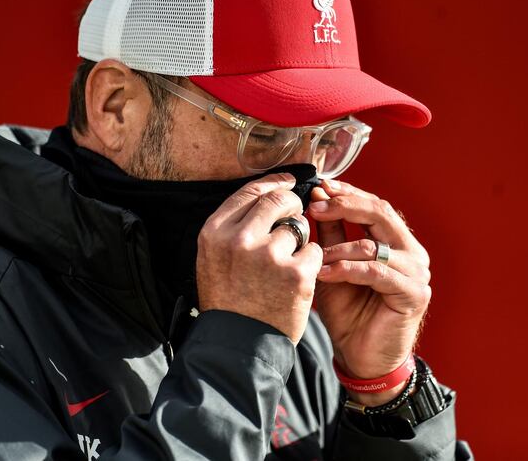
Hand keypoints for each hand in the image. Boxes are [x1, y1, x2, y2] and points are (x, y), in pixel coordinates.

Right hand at [197, 173, 323, 343]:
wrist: (237, 346)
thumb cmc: (228, 302)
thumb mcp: (212, 259)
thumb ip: (233, 228)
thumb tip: (264, 196)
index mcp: (214, 232)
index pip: (249, 192)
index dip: (273, 183)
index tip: (287, 181)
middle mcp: (240, 239)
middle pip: (278, 200)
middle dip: (292, 204)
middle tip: (297, 214)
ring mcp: (269, 255)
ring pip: (299, 226)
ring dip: (300, 241)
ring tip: (287, 264)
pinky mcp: (296, 273)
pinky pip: (315, 251)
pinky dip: (311, 263)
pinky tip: (298, 281)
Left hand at [307, 180, 430, 401]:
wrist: (360, 357)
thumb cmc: (347, 312)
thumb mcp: (332, 265)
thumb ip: (330, 234)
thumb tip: (318, 198)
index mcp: (396, 241)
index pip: (374, 205)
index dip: (347, 193)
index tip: (320, 187)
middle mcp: (411, 252)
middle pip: (380, 214)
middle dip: (345, 206)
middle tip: (316, 207)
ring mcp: (417, 273)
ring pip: (374, 244)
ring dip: (339, 248)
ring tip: (314, 257)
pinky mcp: (414, 294)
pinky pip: (377, 272)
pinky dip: (347, 269)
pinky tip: (325, 273)